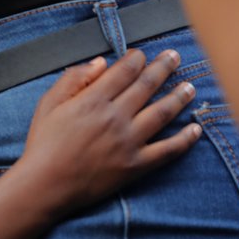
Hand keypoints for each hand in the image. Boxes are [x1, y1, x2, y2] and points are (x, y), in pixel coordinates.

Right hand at [18, 49, 199, 215]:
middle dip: (163, 68)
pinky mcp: (136, 165)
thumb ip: (73, 79)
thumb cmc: (43, 143)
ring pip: (162, 113)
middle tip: (175, 57)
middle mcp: (115, 117)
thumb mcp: (48, 103)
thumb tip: (101, 63)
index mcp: (92, 100)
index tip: (141, 54)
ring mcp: (129, 142)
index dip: (136, 58)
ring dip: (179, 97)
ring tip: (190, 87)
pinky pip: (168, 150)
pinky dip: (185, 139)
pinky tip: (195, 129)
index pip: (124, 71)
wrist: (45, 185)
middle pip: (147, 86)